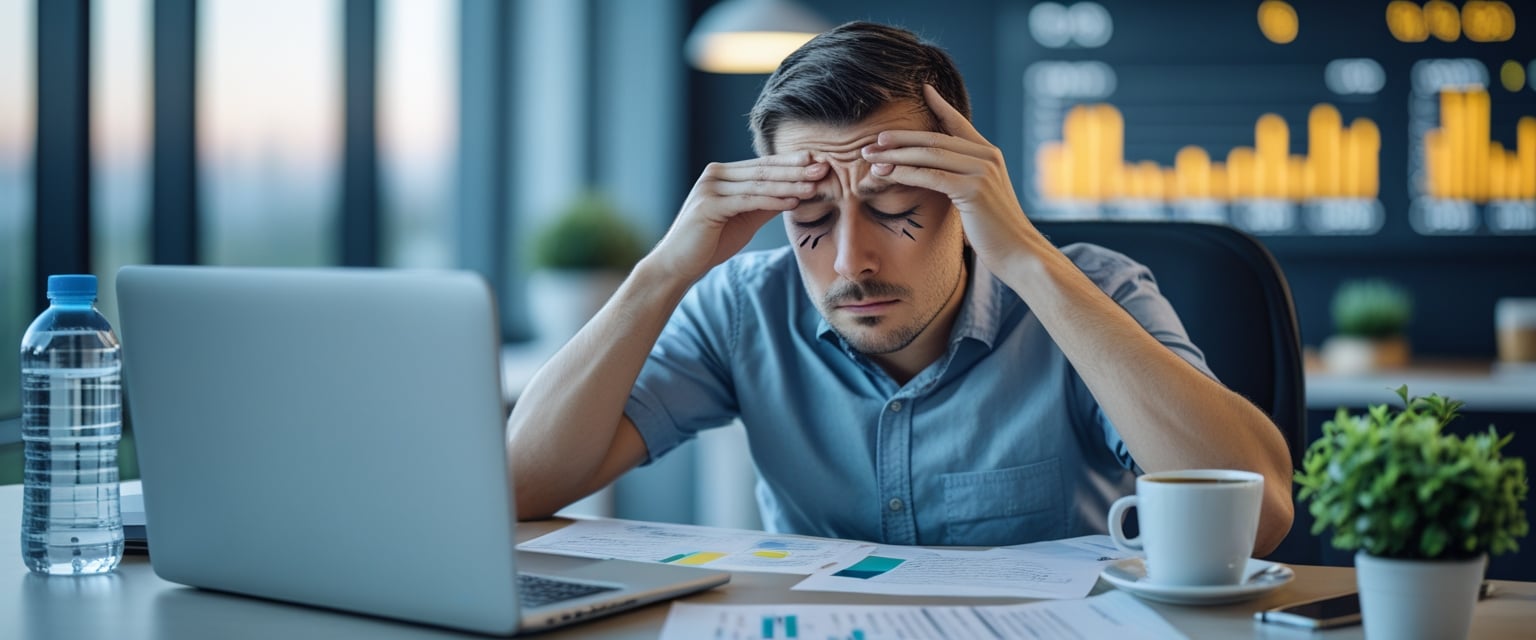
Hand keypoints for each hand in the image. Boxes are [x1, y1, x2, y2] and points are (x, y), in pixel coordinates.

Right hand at [645, 153, 827, 283]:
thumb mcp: (744, 219)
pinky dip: (772, 201)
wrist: (678, 264)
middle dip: (796, 170)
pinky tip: (793, 202)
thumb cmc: (710, 243)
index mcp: (723, 174)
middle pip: (763, 170)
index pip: (763, 165)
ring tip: (814, 185)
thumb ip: (765, 204)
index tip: (820, 163)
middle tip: (825, 167)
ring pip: (758, 184)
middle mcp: (715, 175)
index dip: (792, 164)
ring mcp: (710, 188)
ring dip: (789, 184)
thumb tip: (796, 194)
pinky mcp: (708, 205)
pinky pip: (748, 201)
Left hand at [860, 85, 1038, 270]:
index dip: (940, 105)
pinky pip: (931, 176)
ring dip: (895, 155)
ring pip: (929, 154)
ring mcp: (982, 171)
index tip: (924, 90)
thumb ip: (964, 179)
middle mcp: (987, 156)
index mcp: (989, 154)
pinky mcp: (974, 189)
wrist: (1019, 253)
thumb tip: (942, 175)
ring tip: (870, 158)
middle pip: (935, 137)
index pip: (959, 123)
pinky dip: (906, 173)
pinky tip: (886, 174)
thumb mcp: (980, 197)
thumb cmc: (996, 231)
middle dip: (900, 139)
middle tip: (871, 142)